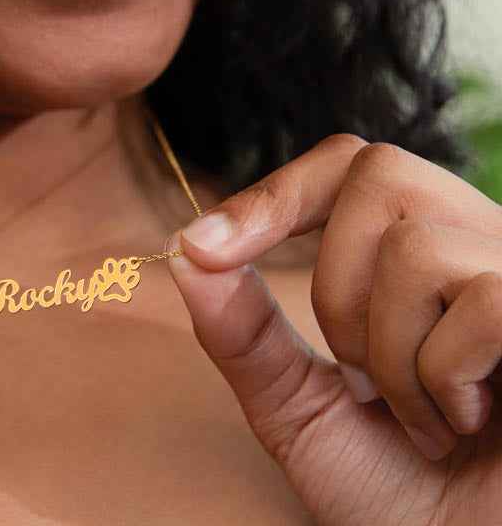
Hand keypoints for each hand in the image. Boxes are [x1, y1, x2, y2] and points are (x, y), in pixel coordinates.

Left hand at [166, 134, 501, 525]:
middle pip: (378, 173)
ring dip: (388, 352)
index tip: (203, 246)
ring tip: (418, 417)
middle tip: (358, 375)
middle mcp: (479, 244)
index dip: (274, 194)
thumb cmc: (397, 497)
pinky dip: (442, 378)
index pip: (350, 164)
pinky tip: (464, 423)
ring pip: (415, 245)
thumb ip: (243, 332)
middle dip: (334, 284)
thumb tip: (184, 252)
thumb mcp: (297, 408)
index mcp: (423, 250)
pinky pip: (480, 300)